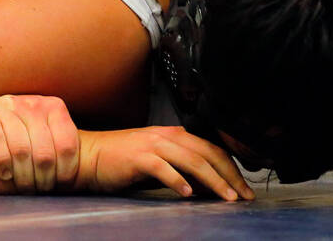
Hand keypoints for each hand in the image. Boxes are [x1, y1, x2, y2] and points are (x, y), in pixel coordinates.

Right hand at [0, 94, 80, 192]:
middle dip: (44, 178)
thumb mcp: (51, 133)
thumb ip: (64, 147)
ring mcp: (5, 104)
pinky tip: (5, 175)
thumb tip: (94, 176)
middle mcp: (30, 102)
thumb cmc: (28, 135)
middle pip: (43, 152)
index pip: (66, 145)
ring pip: (20, 148)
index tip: (62, 186)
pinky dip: (2, 162)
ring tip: (25, 188)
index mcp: (53, 106)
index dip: (65, 172)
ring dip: (24, 176)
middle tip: (41, 191)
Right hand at [81, 126, 254, 200]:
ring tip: (226, 197)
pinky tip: (188, 194)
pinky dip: (178, 181)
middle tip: (243, 195)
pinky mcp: (138, 157)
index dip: (231, 169)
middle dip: (229, 176)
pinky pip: (163, 169)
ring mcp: (152, 145)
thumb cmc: (121, 161)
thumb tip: (208, 185)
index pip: (212, 149)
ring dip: (213, 180)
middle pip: (208, 154)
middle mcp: (166, 136)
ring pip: (192, 161)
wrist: (89, 155)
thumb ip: (182, 168)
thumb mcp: (158, 161)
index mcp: (173, 135)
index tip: (243, 188)